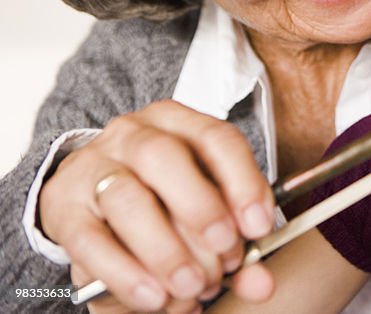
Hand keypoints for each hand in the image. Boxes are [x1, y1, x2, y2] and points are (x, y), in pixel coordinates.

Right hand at [41, 101, 275, 310]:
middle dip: (201, 210)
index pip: (216, 138)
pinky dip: (126, 274)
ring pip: (126, 199)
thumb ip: (236, 244)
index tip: (259, 228)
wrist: (93, 197)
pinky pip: (90, 241)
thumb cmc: (164, 198)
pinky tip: (155, 297)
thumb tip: (261, 283)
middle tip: (226, 258)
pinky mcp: (62, 207)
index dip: (243, 183)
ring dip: (166, 250)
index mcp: (178, 122)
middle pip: (165, 158)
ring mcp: (92, 167)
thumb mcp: (204, 211)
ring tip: (194, 286)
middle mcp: (133, 134)